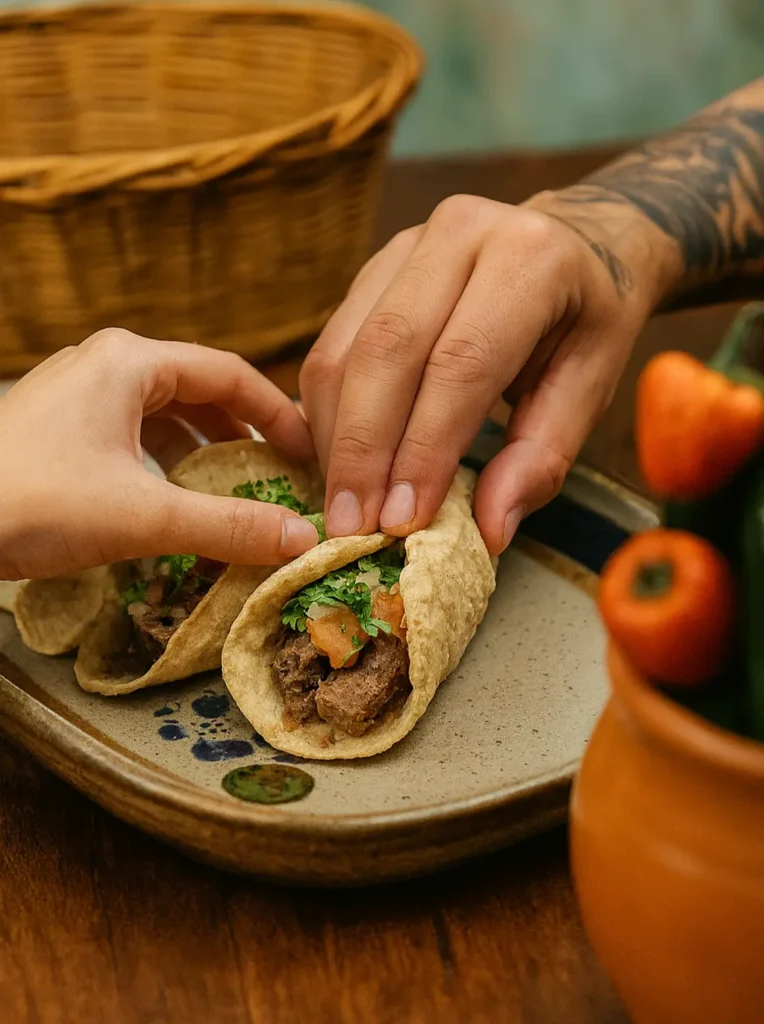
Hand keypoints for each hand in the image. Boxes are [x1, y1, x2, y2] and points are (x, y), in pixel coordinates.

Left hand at [0, 329, 318, 579]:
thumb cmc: (31, 502)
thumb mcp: (143, 516)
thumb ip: (228, 526)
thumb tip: (303, 540)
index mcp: (131, 361)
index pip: (231, 374)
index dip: (279, 414)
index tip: (309, 454)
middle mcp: (105, 364)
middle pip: (199, 390)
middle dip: (243, 434)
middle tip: (279, 475)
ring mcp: (76, 393)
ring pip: (164, 413)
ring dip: (204, 450)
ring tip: (234, 490)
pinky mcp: (57, 426)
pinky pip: (131, 432)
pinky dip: (164, 462)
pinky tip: (173, 497)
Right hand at [300, 192, 673, 553]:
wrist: (578, 241)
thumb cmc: (587, 323)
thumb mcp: (592, 389)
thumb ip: (542, 458)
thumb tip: (486, 532)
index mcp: (530, 257)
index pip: (462, 362)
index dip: (424, 447)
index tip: (402, 520)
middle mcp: (460, 231)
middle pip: (387, 349)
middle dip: (363, 448)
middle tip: (351, 526)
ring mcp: (406, 246)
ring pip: (345, 347)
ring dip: (335, 437)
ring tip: (342, 507)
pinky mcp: (373, 270)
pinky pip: (332, 345)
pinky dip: (328, 413)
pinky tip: (339, 464)